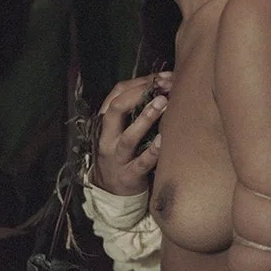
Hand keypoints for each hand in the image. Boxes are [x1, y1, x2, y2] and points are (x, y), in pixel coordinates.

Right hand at [92, 72, 171, 194]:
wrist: (111, 192)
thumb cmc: (123, 155)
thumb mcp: (121, 131)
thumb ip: (135, 112)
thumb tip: (163, 88)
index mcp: (106, 123)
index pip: (117, 94)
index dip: (138, 83)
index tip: (160, 78)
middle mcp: (108, 138)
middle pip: (116, 110)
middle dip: (138, 94)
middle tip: (161, 87)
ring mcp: (117, 157)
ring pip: (128, 136)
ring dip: (146, 118)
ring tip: (162, 103)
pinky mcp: (129, 175)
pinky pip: (141, 162)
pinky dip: (153, 151)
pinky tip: (164, 140)